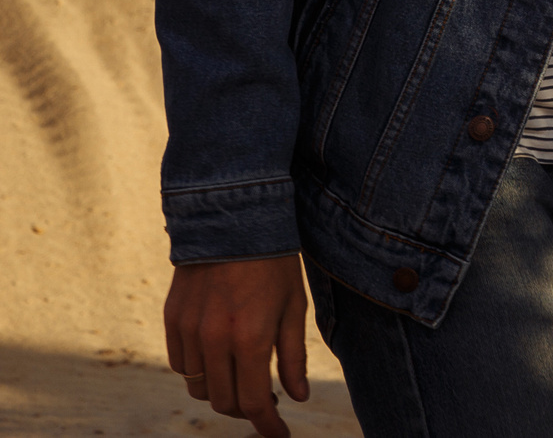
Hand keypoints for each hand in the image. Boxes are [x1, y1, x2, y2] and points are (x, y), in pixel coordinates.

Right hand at [164, 255, 309, 437]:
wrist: (234, 221)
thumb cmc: (275, 263)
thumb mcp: (294, 308)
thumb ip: (294, 357)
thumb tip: (296, 398)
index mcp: (250, 338)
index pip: (253, 403)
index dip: (267, 426)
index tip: (279, 435)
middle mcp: (214, 340)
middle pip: (223, 402)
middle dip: (246, 411)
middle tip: (267, 402)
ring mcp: (188, 331)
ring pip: (199, 387)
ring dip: (222, 392)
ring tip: (244, 380)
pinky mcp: (172, 321)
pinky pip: (181, 365)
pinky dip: (200, 372)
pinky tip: (220, 359)